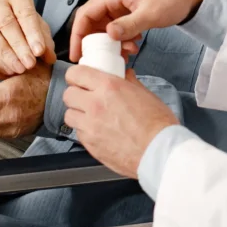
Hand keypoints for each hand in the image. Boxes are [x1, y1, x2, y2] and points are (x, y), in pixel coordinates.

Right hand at [0, 0, 56, 75]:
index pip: (25, 13)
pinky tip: (8, 69)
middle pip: (7, 24)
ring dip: (7, 56)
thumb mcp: (38, 27)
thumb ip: (45, 41)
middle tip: (30, 64)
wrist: (0, 20)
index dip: (33, 33)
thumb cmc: (24, 22)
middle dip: (19, 47)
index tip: (39, 51)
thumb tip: (50, 57)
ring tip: (19, 69)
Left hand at [63, 65, 178, 177]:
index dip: (76, 75)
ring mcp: (90, 127)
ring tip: (91, 115)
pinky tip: (99, 131)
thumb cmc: (157, 125)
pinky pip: (79, 133)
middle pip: (68, 94)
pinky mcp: (90, 145)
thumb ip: (130, 83)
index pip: (76, 73)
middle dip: (76, 94)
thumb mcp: (146, 94)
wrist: (158, 152)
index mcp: (109, 87)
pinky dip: (85, 130)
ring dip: (78, 113)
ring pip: (69, 115)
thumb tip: (125, 76)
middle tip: (87, 96)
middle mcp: (95, 105)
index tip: (80, 78)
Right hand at [69, 0, 209, 62]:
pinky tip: (135, 46)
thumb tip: (107, 36)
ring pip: (108, 27)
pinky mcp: (133, 10)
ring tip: (128, 52)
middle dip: (98, 42)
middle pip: (94, 22)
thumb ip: (128, 25)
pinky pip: (121, 27)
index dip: (78, 35)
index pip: (85, 14)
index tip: (77, 55)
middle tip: (106, 59)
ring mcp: (124, 4)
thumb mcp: (149, 14)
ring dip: (114, 42)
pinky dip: (124, 38)